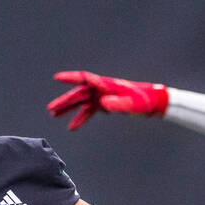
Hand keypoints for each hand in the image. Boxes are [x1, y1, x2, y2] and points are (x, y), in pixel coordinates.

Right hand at [47, 70, 168, 129]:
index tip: (57, 78)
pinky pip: (89, 111)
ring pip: (81, 102)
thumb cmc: (144, 100)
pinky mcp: (105, 104)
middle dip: (65, 101)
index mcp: (106, 85)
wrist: (153, 102)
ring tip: (54, 115)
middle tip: (51, 109)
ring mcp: (102, 96)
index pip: (85, 79)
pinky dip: (81, 118)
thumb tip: (103, 103)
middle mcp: (101, 89)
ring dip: (68, 108)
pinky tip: (72, 126)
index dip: (70, 78)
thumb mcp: (132, 104)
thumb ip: (118, 104)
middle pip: (79, 93)